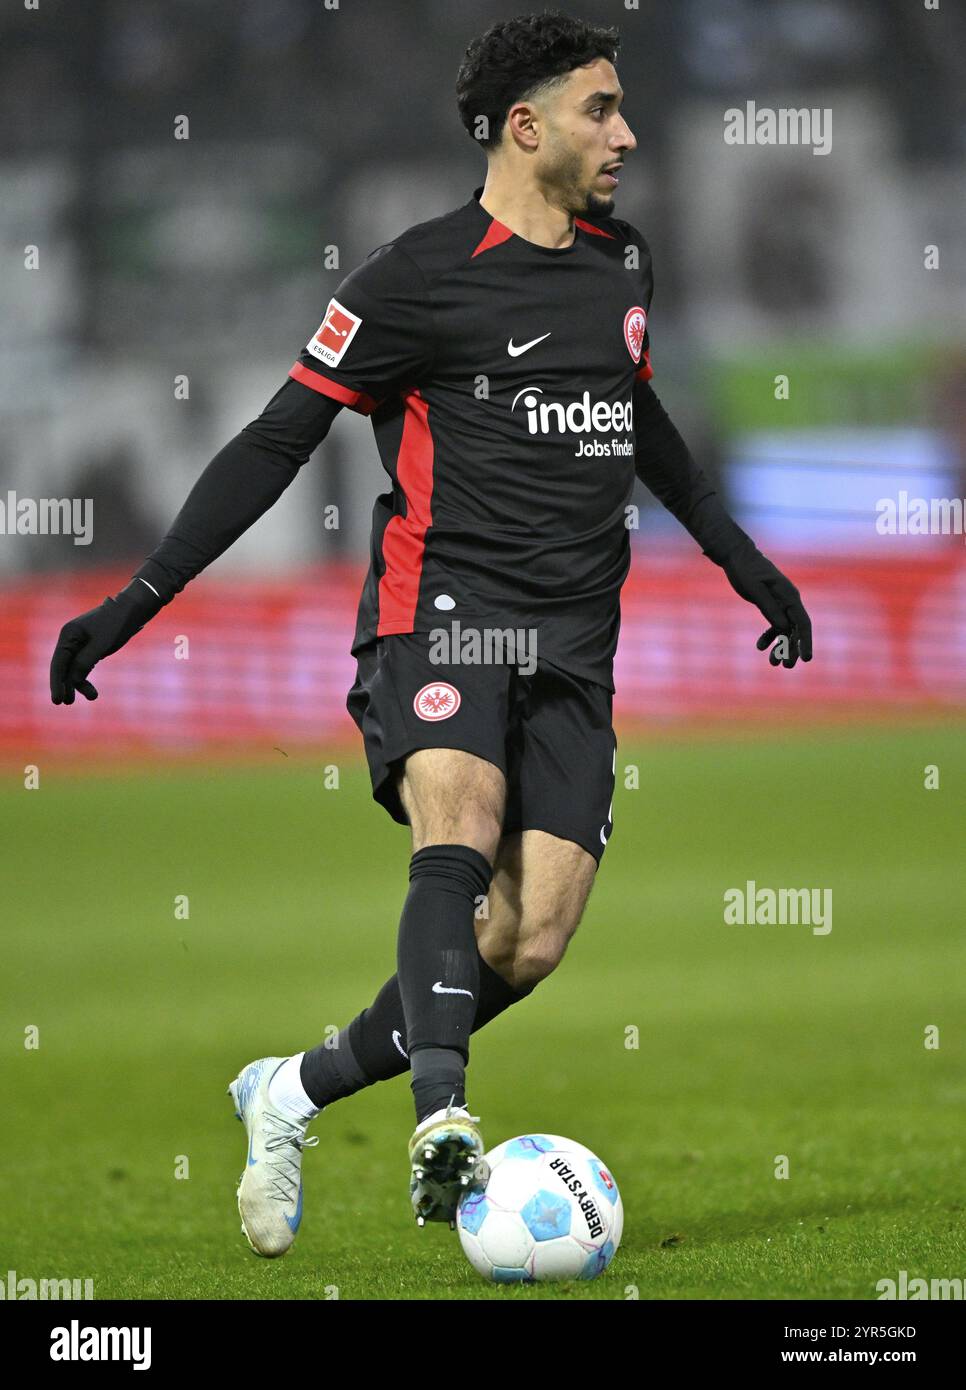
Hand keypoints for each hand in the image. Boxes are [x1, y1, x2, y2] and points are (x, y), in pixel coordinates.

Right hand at [50, 582, 159, 703]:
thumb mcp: (102, 644)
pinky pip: (82, 667)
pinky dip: (85, 678)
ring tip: (91, 697)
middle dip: (65, 685)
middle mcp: (70, 639)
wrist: (132, 609)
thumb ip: (85, 662)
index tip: (57, 700)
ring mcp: (79, 644)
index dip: (56, 683)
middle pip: (63, 667)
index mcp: (68, 634)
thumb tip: (73, 680)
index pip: (58, 663)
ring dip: (79, 684)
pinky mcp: (89, 649)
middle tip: (66, 703)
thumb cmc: (117, 623)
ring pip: (74, 669)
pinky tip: (90, 691)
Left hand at [721, 540, 812, 667]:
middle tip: (786, 667)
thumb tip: (783, 628)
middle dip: (792, 649)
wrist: (737, 557)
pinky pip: (775, 624)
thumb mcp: (755, 590)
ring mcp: (781, 603)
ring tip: (773, 663)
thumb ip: (769, 608)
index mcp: (789, 596)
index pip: (803, 623)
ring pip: (785, 629)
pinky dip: (769, 636)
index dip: (806, 642)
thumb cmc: (746, 571)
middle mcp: (789, 600)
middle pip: (796, 629)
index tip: (806, 659)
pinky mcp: (772, 604)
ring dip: (780, 646)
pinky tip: (759, 647)